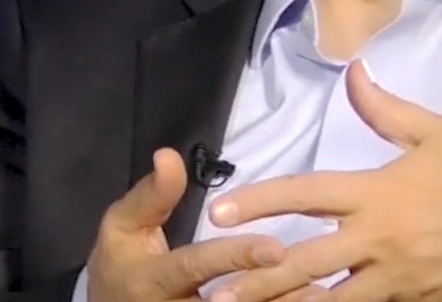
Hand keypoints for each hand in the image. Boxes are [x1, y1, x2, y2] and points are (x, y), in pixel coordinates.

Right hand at [86, 148, 302, 301]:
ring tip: (321, 295)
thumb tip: (169, 154)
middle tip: (315, 284)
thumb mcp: (123, 226)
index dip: (234, 258)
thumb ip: (151, 195)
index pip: (196, 267)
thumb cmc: (119, 262)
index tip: (274, 247)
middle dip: (271, 296)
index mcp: (154, 280)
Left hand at [203, 60, 441, 301]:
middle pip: (306, 262)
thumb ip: (385, 109)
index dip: (260, 201)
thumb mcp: (437, 133)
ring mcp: (397, 281)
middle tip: (215, 289)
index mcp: (378, 193)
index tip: (221, 210)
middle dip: (258, 278)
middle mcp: (379, 240)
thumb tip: (352, 73)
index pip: (306, 194)